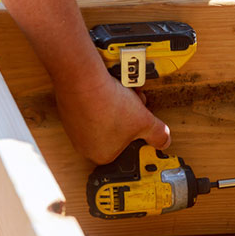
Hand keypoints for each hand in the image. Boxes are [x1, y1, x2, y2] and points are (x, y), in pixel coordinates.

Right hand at [55, 71, 170, 163]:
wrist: (83, 81)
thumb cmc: (109, 105)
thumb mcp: (144, 121)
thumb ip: (158, 134)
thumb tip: (164, 140)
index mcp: (103, 154)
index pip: (127, 148)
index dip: (138, 133)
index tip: (143, 124)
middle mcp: (86, 145)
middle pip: (117, 132)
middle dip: (130, 117)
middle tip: (136, 106)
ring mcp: (75, 129)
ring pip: (105, 118)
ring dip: (118, 107)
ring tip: (124, 95)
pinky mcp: (70, 112)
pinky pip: (92, 108)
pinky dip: (102, 100)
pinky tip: (109, 90)